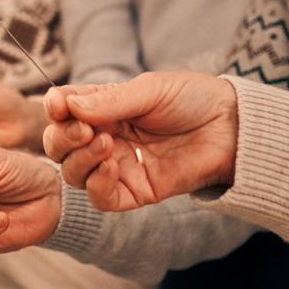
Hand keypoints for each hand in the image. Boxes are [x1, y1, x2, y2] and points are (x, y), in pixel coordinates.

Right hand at [42, 72, 238, 211]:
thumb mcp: (149, 90)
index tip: (58, 105)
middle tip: (82, 129)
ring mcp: (118, 166)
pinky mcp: (135, 192)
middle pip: (60, 146)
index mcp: (103, 108)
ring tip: (105, 143)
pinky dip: (96, 185)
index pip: (64, 110)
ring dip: (80, 159)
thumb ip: (108, 100)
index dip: (55, 109)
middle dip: (62, 138)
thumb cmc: (193, 99)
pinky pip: (101, 198)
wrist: (233, 127)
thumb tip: (66, 105)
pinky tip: (109, 167)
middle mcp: (105, 138)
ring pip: (74, 173)